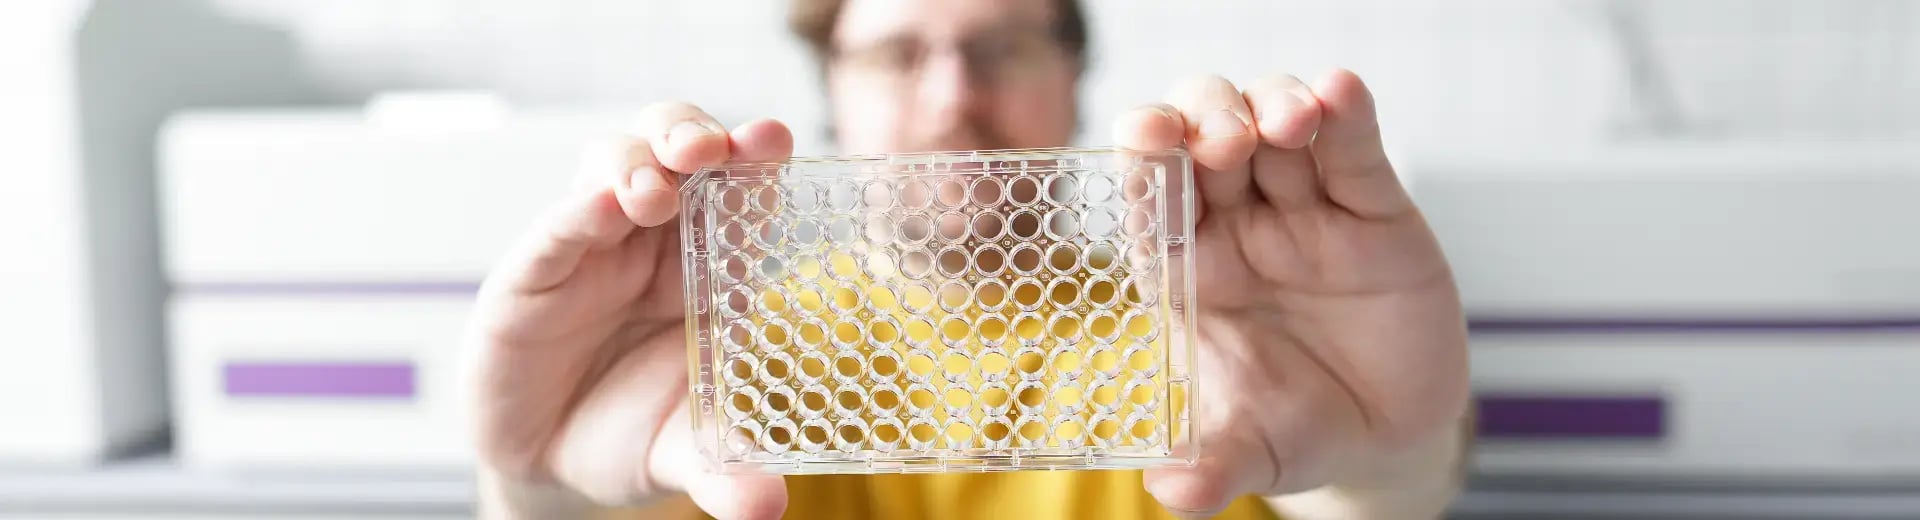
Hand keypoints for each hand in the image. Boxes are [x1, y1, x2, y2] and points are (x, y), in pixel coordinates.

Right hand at [462, 102, 792, 518]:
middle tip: (711, 149)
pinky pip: (555, 225)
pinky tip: (599, 208)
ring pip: (612, 160)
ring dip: (638, 161)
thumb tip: (768, 507)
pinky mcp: (533, 271)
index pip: (740, 189)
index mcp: (710, 265)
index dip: (756, 156)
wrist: (545, 461)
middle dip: (695, 131)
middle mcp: (654, 239)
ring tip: (657, 191)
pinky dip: (577, 210)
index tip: (774, 139)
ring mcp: (591, 245)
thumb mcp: (685, 452)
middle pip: (675, 143)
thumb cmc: (628, 431)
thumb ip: (726, 472)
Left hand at [1115, 70, 1470, 516]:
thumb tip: (1172, 494)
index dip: (1144, 156)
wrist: (1387, 436)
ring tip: (1287, 125)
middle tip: (1226, 145)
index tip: (1148, 138)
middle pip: (1202, 134)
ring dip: (1273, 105)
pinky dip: (1347, 112)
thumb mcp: (1252, 454)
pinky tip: (1340, 92)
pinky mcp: (1372, 205)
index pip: (1149, 192)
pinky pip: (1354, 146)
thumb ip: (1213, 468)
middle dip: (1207, 120)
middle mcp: (1236, 224)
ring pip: (1274, 121)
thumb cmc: (1298, 429)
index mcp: (1185, 266)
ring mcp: (1305, 207)